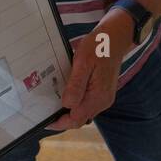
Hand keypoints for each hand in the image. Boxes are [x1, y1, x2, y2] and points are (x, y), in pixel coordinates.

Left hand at [46, 10, 129, 130]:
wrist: (116, 37)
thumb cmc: (99, 46)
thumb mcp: (83, 61)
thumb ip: (76, 85)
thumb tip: (66, 105)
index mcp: (98, 96)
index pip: (76, 119)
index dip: (59, 122)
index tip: (44, 120)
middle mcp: (102, 101)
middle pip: (79, 118)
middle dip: (62, 118)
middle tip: (44, 111)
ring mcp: (103, 97)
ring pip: (82, 112)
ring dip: (68, 110)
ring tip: (52, 103)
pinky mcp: (102, 92)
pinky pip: (86, 103)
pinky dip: (75, 102)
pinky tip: (66, 93)